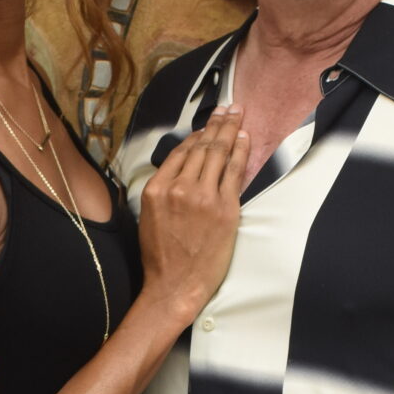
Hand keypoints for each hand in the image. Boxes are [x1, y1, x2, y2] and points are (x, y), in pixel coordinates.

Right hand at [138, 106, 248, 327]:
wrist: (175, 286)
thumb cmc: (161, 258)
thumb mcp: (149, 217)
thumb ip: (164, 190)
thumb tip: (181, 171)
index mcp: (157, 189)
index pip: (180, 152)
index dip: (197, 134)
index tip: (207, 124)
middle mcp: (179, 188)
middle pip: (201, 147)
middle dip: (216, 123)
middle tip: (228, 107)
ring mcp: (203, 197)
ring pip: (218, 154)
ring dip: (230, 130)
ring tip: (238, 114)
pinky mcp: (225, 208)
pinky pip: (234, 171)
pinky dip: (240, 151)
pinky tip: (244, 138)